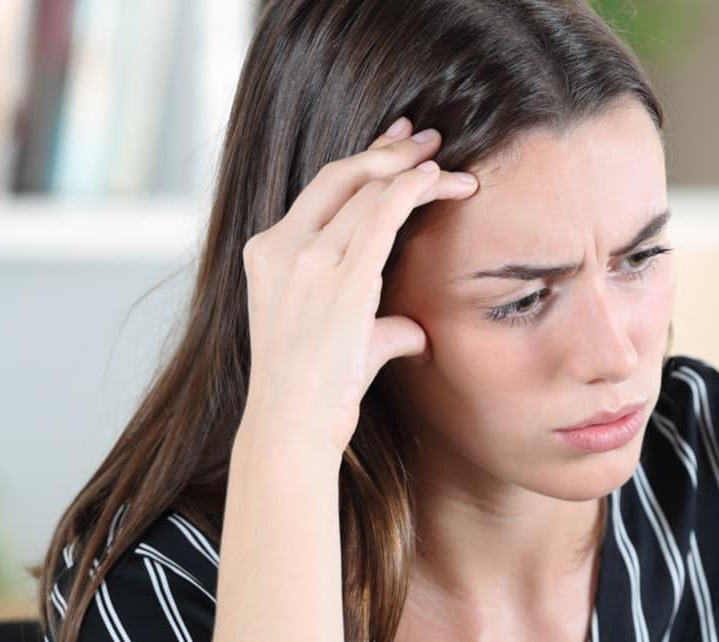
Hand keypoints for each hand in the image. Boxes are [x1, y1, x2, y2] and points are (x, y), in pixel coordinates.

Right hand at [236, 116, 479, 457]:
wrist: (293, 427)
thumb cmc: (316, 393)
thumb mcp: (341, 342)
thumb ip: (378, 324)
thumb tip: (415, 331)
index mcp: (268, 253)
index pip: (321, 191)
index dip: (363, 160)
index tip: (396, 145)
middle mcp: (281, 248)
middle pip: (342, 177)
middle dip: (389, 151)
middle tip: (427, 137)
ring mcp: (306, 260)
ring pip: (367, 191)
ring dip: (413, 172)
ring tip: (450, 164)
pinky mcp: (339, 279)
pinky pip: (380, 216)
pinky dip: (411, 191)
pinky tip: (437, 180)